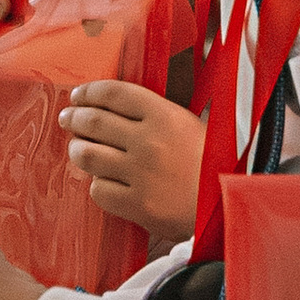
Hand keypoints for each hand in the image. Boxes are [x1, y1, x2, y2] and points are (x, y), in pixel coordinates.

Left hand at [59, 81, 202, 238]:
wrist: (232, 207)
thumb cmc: (217, 164)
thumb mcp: (192, 126)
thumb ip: (157, 114)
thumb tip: (116, 107)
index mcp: (166, 116)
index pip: (113, 93)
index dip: (89, 93)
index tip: (78, 96)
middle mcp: (149, 142)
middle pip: (94, 121)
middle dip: (74, 118)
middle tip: (67, 118)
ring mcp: (140, 175)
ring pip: (88, 155)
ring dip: (78, 150)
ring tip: (78, 149)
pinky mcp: (137, 205)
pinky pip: (99, 190)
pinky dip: (97, 184)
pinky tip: (102, 182)